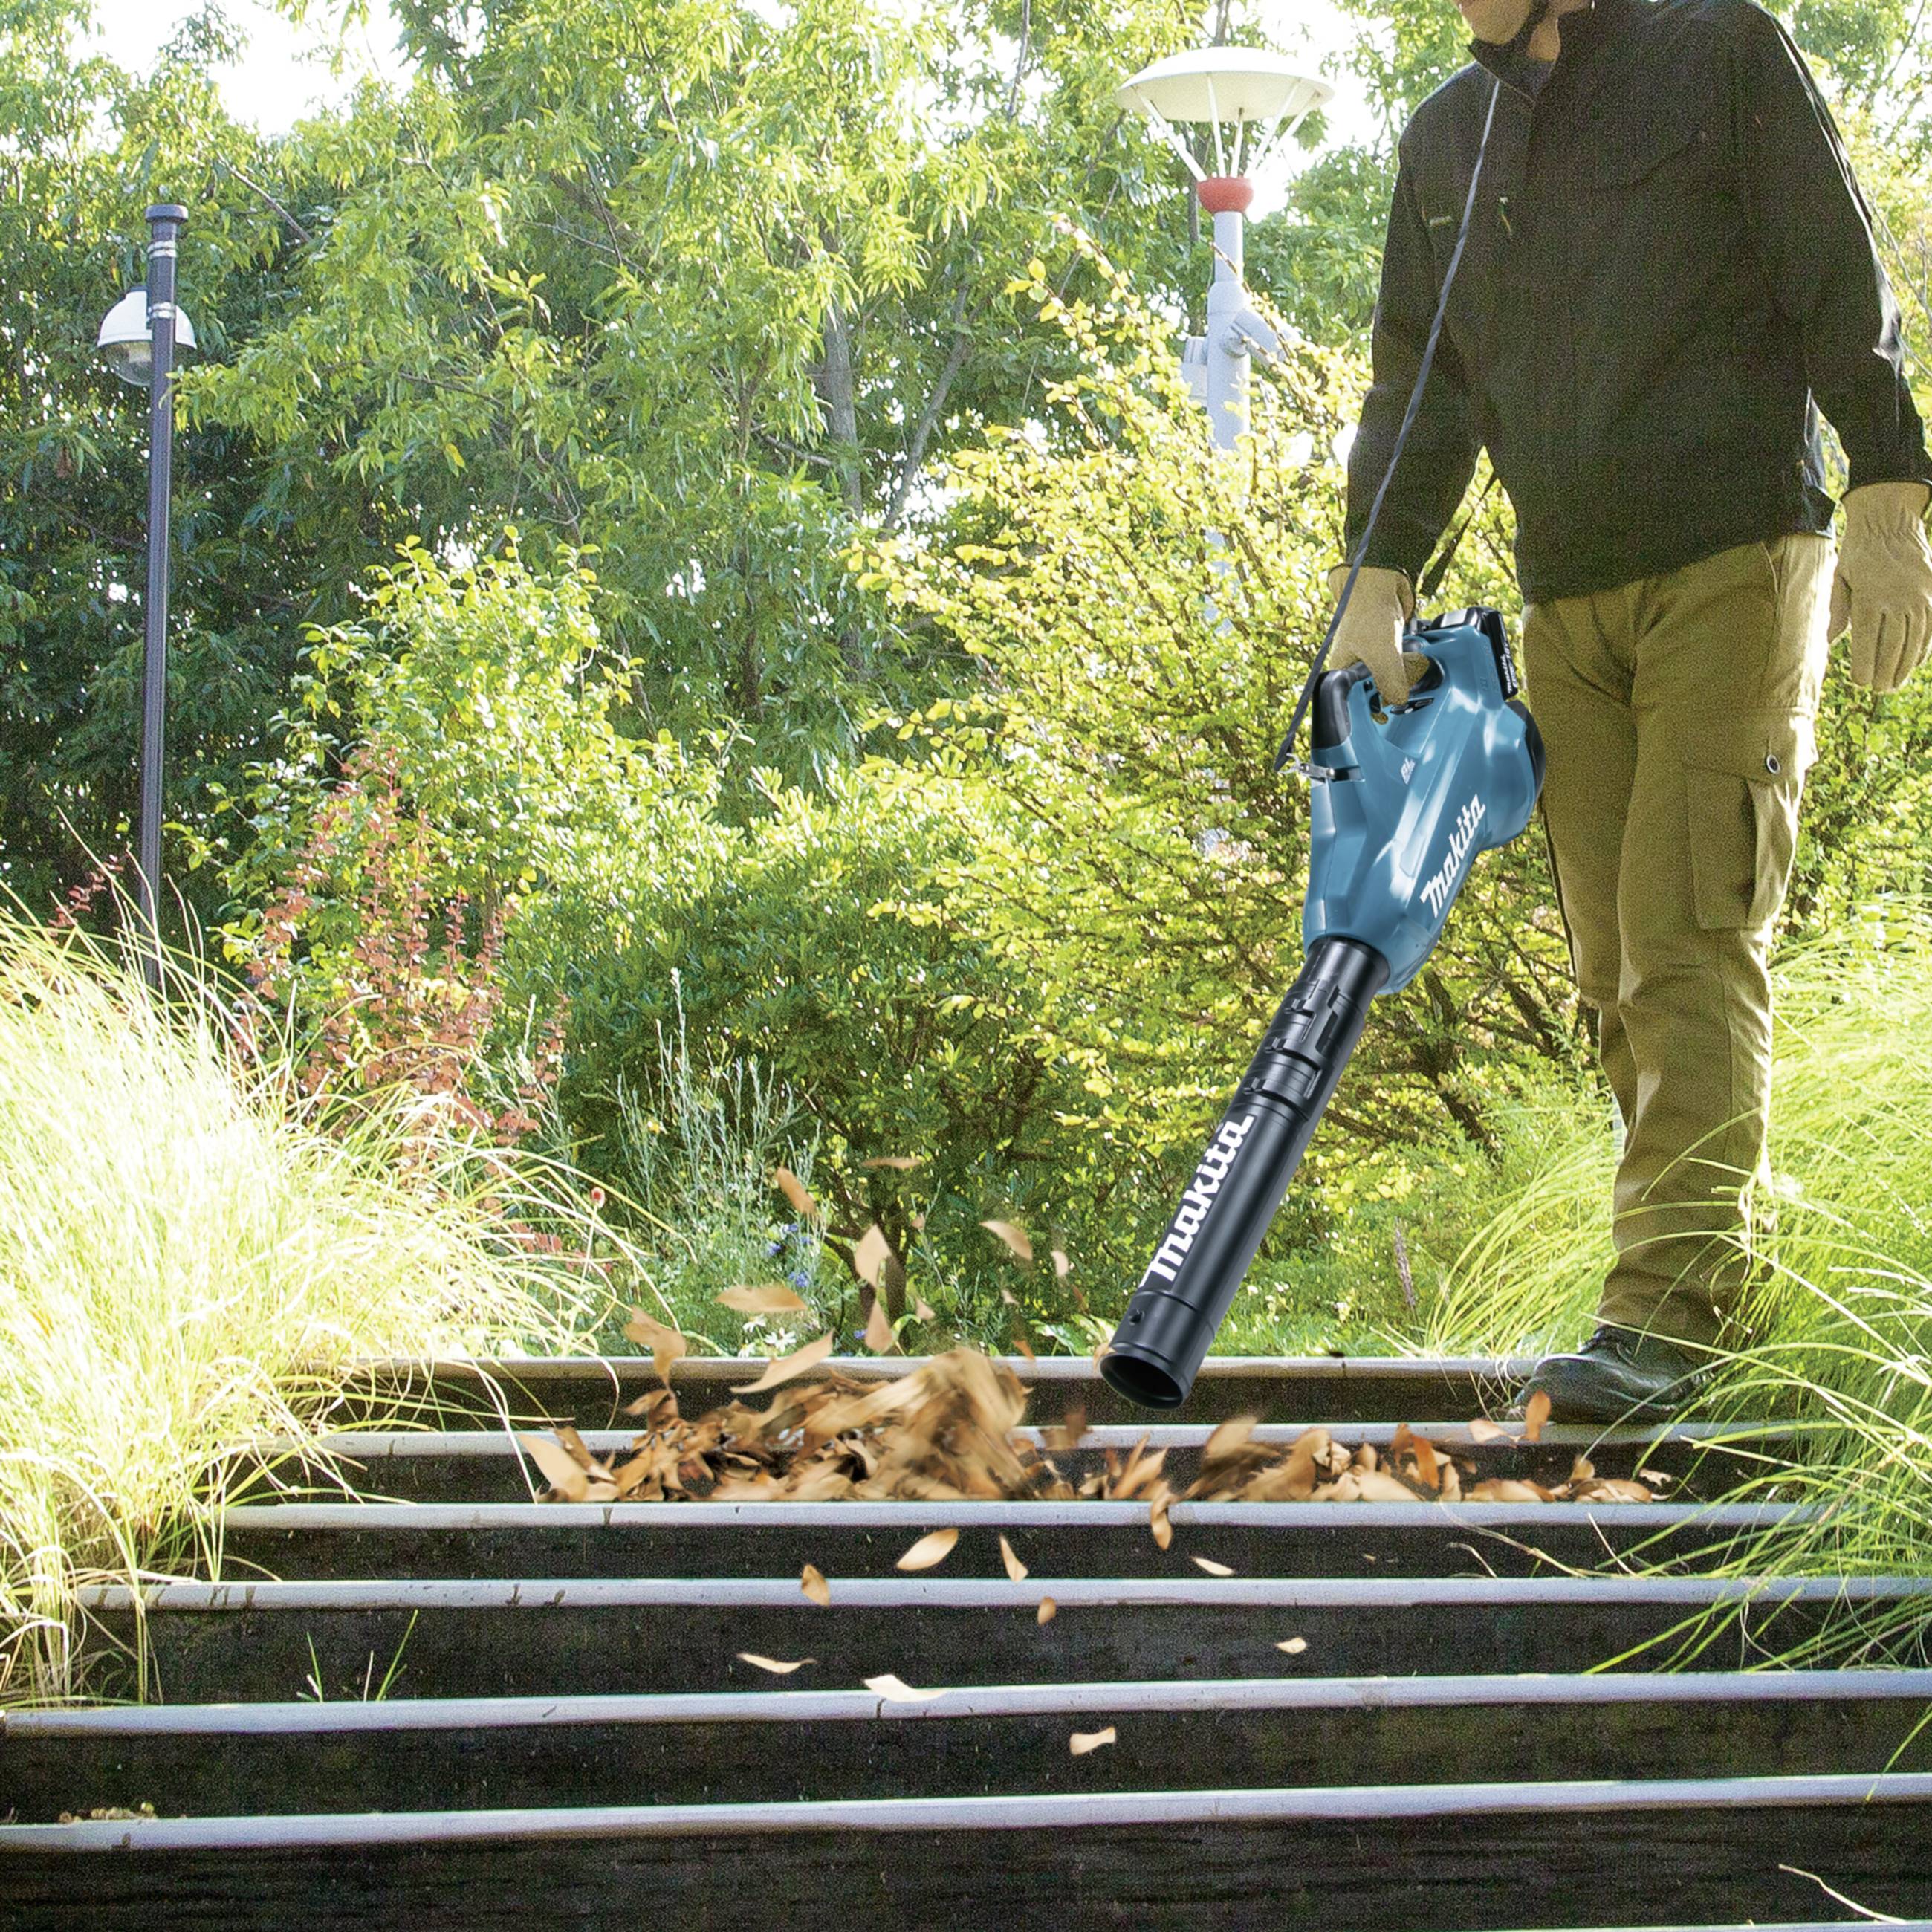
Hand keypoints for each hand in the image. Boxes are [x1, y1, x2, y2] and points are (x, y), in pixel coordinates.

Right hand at [1326, 565, 1429, 706]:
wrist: (1380, 580)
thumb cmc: (1369, 614)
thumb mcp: (1382, 654)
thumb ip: (1391, 683)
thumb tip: (1399, 701)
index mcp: (1341, 672)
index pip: (1353, 703)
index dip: (1370, 710)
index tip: (1388, 715)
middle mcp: (1353, 667)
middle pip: (1373, 693)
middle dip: (1391, 691)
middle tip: (1404, 690)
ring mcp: (1370, 656)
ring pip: (1389, 679)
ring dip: (1403, 676)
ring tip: (1410, 669)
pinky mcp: (1386, 647)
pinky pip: (1399, 664)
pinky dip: (1408, 663)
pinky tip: (1414, 659)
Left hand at [1831, 481, 1931, 693]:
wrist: (1889, 524)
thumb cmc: (1857, 555)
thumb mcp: (1839, 579)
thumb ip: (1835, 611)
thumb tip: (1828, 642)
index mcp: (1869, 596)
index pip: (1868, 638)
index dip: (1865, 663)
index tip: (1860, 682)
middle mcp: (1897, 598)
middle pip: (1893, 643)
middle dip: (1885, 670)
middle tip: (1878, 690)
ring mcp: (1919, 596)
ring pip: (1914, 639)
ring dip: (1905, 665)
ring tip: (1894, 684)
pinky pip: (1930, 626)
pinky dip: (1923, 648)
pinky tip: (1914, 664)